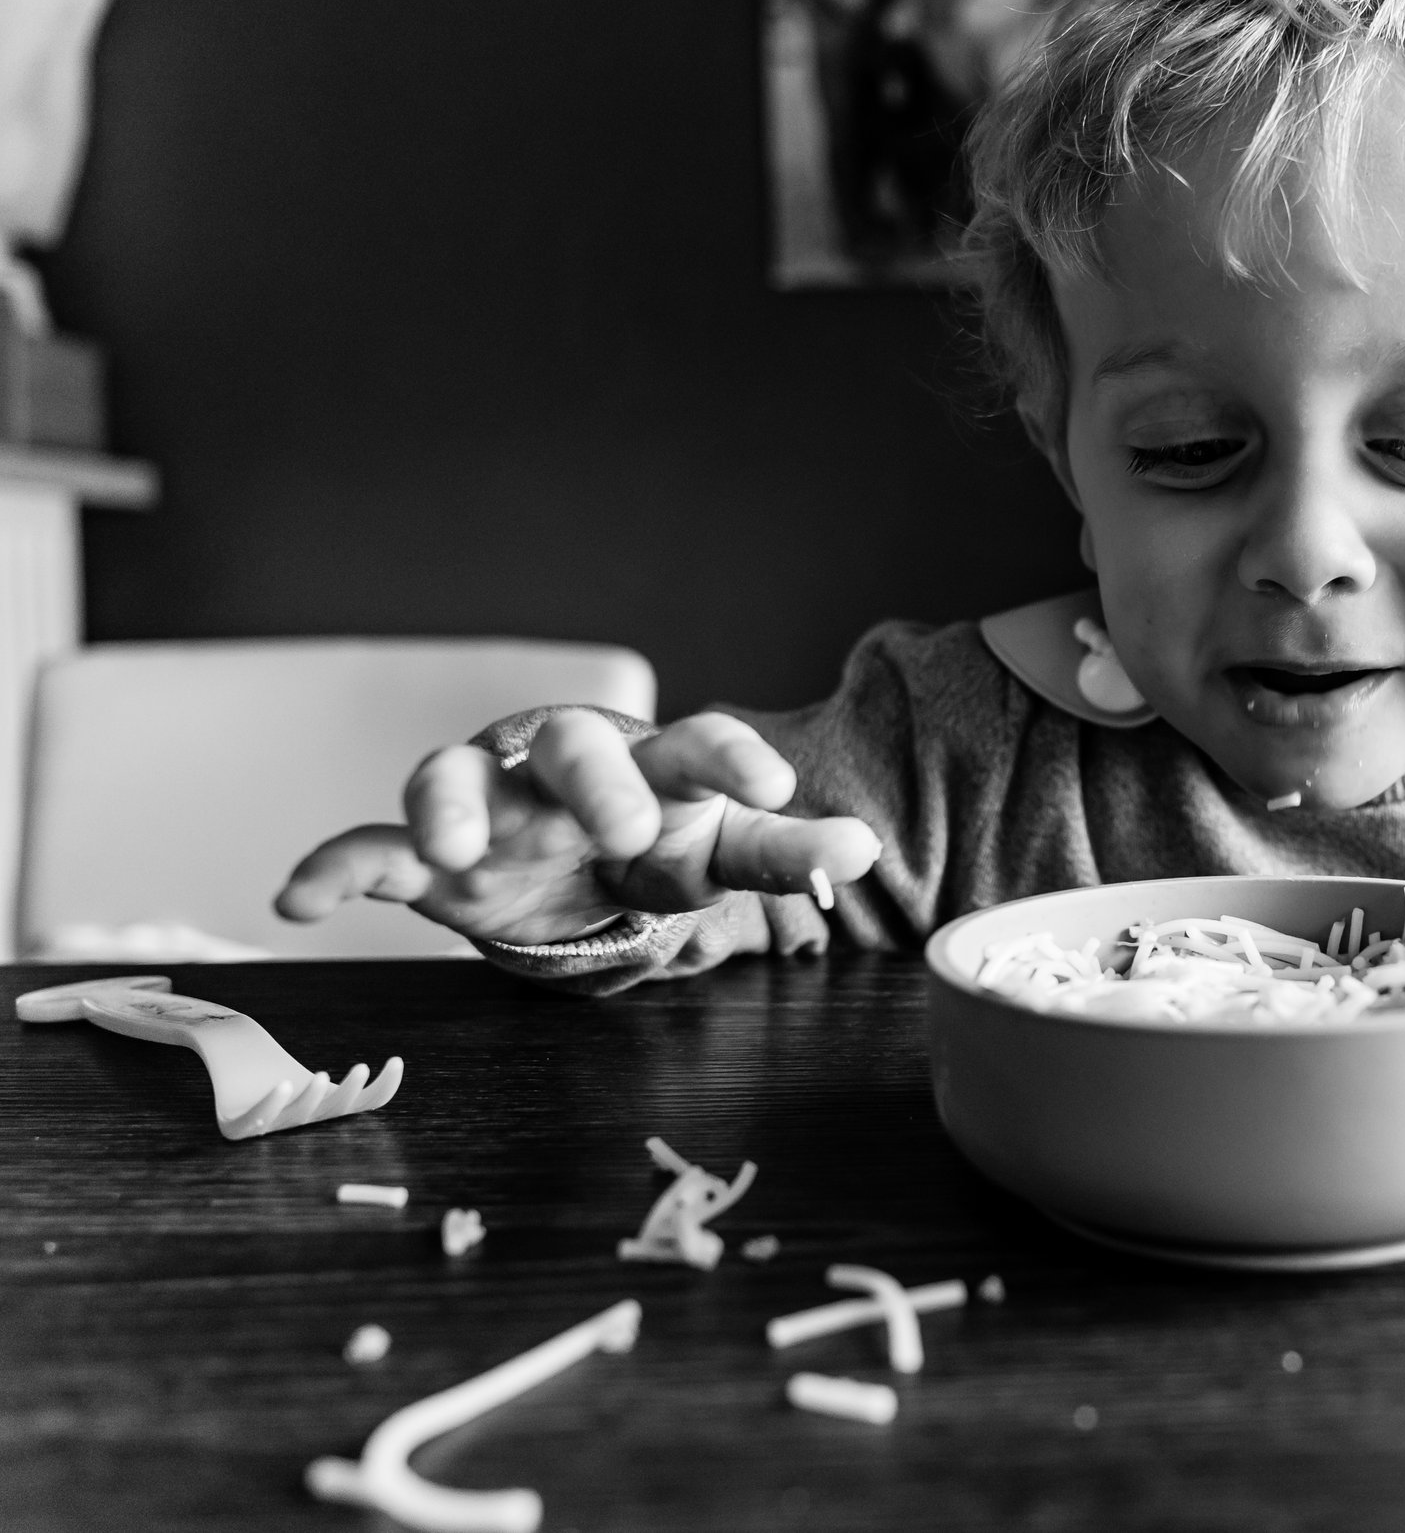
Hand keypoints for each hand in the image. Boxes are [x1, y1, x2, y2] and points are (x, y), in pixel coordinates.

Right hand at [274, 710, 881, 946]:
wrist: (578, 861)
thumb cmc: (659, 842)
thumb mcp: (722, 854)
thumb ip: (786, 855)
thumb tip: (866, 850)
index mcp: (650, 763)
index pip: (695, 743)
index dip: (731, 756)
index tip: (772, 792)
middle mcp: (561, 767)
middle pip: (572, 744)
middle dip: (596, 782)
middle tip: (627, 835)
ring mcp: (488, 803)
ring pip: (453, 776)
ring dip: (451, 806)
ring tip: (458, 854)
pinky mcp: (425, 854)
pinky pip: (368, 848)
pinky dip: (333, 868)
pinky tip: (299, 900)